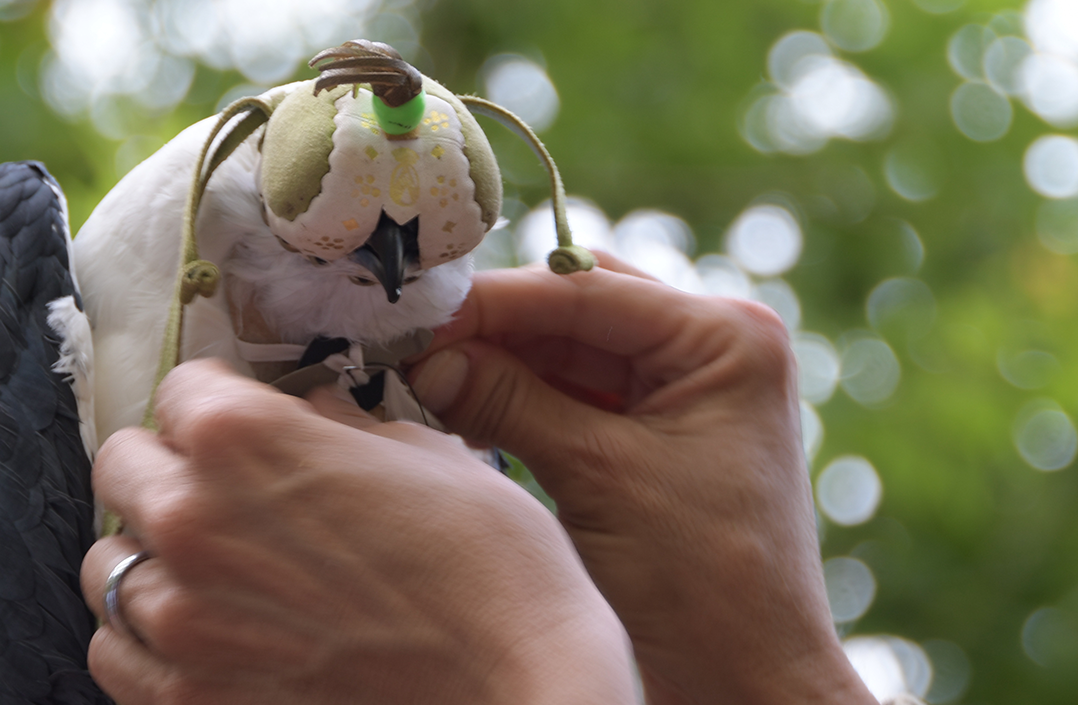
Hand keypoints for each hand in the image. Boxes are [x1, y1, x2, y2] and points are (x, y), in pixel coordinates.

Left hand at [80, 360, 636, 703]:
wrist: (521, 698)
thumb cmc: (493, 569)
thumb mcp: (427, 456)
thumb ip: (338, 429)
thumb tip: (308, 417)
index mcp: (243, 437)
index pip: (181, 389)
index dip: (221, 403)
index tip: (249, 425)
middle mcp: (189, 518)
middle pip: (123, 464)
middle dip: (170, 468)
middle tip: (227, 494)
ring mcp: (179, 619)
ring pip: (108, 564)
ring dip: (150, 556)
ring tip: (212, 571)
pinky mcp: (185, 701)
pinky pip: (113, 652)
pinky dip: (142, 639)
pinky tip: (200, 635)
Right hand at [407, 258, 875, 704]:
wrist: (744, 677)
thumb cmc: (703, 582)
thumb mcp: (598, 476)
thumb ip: (510, 402)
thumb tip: (427, 359)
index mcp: (725, 336)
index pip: (585, 290)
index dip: (493, 302)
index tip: (417, 316)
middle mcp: (711, 346)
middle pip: (577, 308)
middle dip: (495, 327)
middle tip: (415, 345)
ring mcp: (684, 388)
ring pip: (568, 348)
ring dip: (500, 362)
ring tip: (427, 378)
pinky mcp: (656, 430)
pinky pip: (573, 392)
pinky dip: (519, 398)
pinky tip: (464, 406)